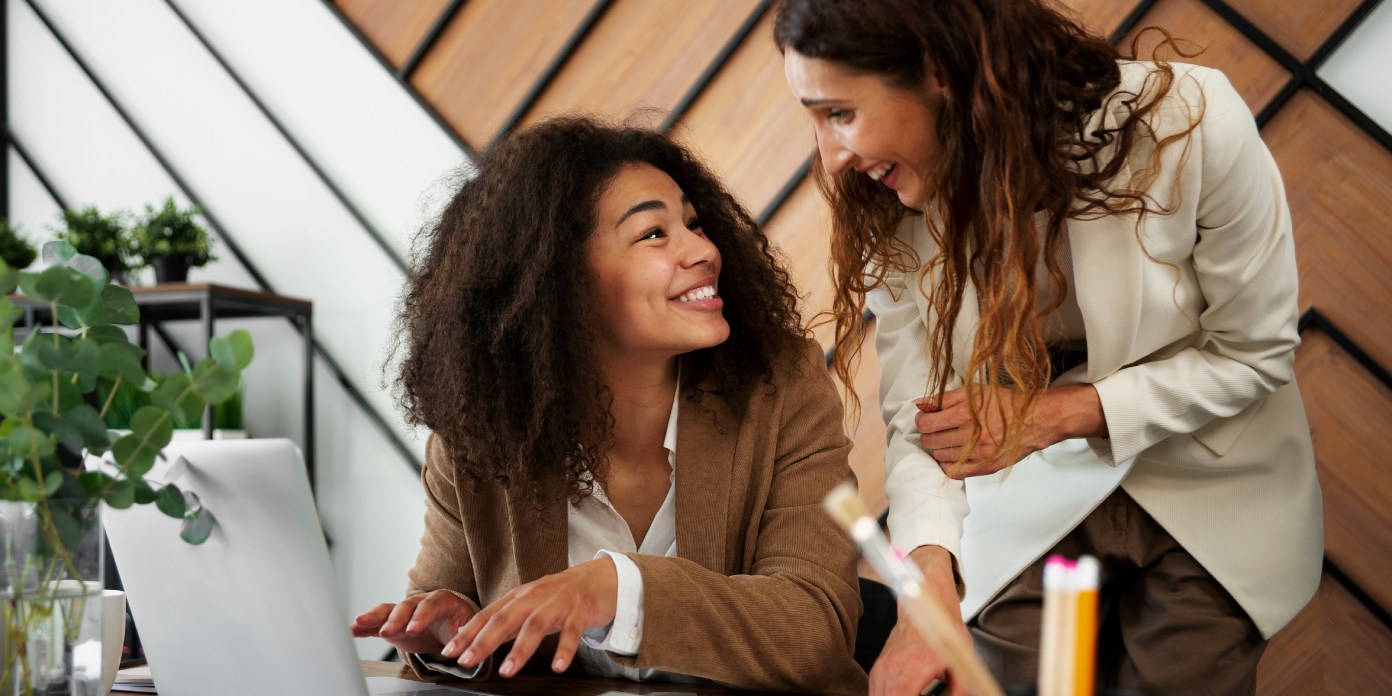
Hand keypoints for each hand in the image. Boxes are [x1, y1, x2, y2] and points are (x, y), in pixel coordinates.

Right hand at [351, 589, 476, 657]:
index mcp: (443, 601)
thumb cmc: (460, 624)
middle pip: (407, 606)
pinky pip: (377, 623)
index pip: (432, 604)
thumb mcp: (468, 628)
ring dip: (373, 617)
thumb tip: (462, 637)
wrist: (451, 627)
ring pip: (389, 611)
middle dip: (395, 619)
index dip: (421, 616)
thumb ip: (463, 633)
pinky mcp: (393, 624)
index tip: (412, 630)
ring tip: (358, 622)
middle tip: (387, 631)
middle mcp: (421, 603)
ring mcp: (405, 612)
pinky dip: (364, 626)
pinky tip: (351, 629)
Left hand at [447, 557, 618, 676]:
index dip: (468, 633)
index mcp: (519, 596)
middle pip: (506, 619)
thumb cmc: (560, 595)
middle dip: (485, 641)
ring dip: (520, 649)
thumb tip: (470, 638)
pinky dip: (565, 649)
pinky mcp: (581, 610)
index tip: (451, 651)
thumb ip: (503, 620)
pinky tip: (558, 666)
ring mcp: (559, 602)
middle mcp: (535, 596)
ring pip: (536, 625)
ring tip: (507, 670)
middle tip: (468, 661)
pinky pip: (572, 631)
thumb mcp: (529, 604)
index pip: (488, 615)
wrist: (600, 578)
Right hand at [870, 547, 970, 695]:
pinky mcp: (878, 666)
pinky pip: (876, 690)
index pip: (899, 694)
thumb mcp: (962, 658)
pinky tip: (900, 694)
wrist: (925, 602)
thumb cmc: (943, 628)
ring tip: (913, 693)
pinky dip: (886, 695)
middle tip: (920, 695)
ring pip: (878, 695)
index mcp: (916, 662)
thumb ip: (960, 687)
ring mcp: (883, 665)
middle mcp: (894, 664)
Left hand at [915, 384, 1103, 477]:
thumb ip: (944, 398)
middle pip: (930, 441)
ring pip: (939, 456)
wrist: (1038, 418)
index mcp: (965, 412)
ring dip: (938, 449)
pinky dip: (948, 464)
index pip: (926, 422)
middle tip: (936, 429)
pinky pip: (954, 472)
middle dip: (928, 434)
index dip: (922, 420)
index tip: (927, 417)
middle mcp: (971, 433)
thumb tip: (918, 404)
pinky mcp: (987, 466)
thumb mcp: (974, 391)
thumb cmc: (1007, 402)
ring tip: (948, 440)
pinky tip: (953, 455)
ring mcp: (979, 452)